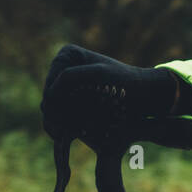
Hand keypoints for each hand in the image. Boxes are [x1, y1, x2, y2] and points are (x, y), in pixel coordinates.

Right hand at [41, 45, 177, 139]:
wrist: (142, 94)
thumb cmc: (124, 82)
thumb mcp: (98, 75)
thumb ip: (71, 78)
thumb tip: (49, 92)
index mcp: (67, 55)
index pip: (51, 84)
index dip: (53, 104)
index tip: (61, 122)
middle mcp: (62, 67)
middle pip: (49, 97)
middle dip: (56, 115)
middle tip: (64, 135)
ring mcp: (66, 84)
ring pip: (53, 109)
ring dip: (60, 123)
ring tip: (71, 136)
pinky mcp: (72, 99)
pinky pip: (61, 115)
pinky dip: (65, 126)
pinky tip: (74, 136)